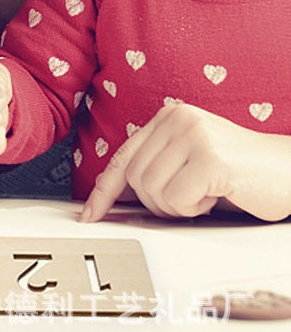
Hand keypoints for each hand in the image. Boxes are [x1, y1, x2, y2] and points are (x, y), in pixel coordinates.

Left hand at [81, 103, 290, 222]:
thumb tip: (114, 196)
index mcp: (168, 116)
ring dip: (177, 208)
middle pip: (135, 179)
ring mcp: (193, 136)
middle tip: (188, 202)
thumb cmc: (241, 173)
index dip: (103, 190)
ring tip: (204, 195)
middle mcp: (177, 118)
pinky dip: (194, 209)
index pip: (123, 157)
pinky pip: (177, 200)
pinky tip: (215, 196)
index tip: (89, 215)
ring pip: (152, 191)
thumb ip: (157, 167)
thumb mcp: (190, 161)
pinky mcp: (210, 158)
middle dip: (157, 204)